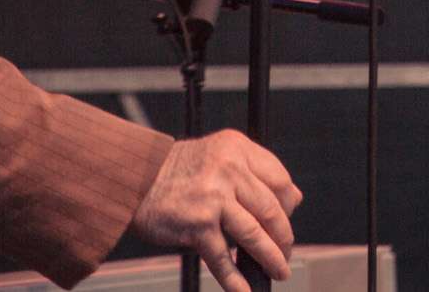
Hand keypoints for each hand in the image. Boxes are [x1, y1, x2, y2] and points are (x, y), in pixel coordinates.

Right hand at [129, 131, 302, 291]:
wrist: (134, 179)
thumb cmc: (177, 170)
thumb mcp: (221, 154)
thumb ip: (254, 172)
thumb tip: (294, 199)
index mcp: (239, 150)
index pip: (280, 180)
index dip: (288, 205)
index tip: (287, 221)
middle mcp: (230, 171)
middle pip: (271, 209)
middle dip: (284, 237)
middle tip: (286, 253)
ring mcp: (214, 199)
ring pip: (254, 234)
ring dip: (270, 258)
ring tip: (278, 271)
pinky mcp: (197, 226)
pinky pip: (223, 257)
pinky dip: (235, 278)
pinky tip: (244, 290)